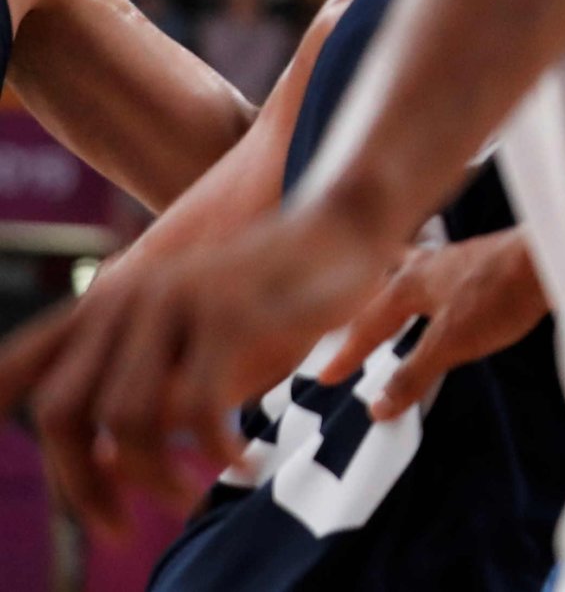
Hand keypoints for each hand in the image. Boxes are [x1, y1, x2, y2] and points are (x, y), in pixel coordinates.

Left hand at [0, 196, 394, 536]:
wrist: (338, 232)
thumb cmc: (267, 296)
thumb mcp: (190, 342)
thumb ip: (141, 389)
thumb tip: (101, 463)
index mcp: (105, 302)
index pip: (15, 370)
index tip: (36, 474)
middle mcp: (125, 296)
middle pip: (60, 414)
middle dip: (82, 487)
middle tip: (117, 526)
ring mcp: (174, 303)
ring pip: (128, 419)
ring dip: (157, 477)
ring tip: (191, 496)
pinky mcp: (228, 314)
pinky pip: (199, 408)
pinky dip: (218, 451)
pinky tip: (243, 462)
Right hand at [315, 229, 547, 420]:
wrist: (552, 255)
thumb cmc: (499, 294)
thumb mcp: (451, 343)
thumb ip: (413, 374)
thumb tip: (376, 407)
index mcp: (411, 283)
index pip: (368, 324)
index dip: (348, 354)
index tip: (328, 376)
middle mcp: (430, 265)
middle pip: (385, 288)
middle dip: (363, 309)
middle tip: (343, 322)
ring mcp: (459, 260)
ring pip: (413, 273)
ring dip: (395, 289)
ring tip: (385, 292)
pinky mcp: (487, 261)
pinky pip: (441, 274)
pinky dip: (428, 284)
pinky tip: (443, 286)